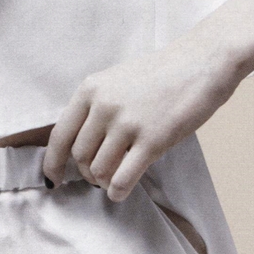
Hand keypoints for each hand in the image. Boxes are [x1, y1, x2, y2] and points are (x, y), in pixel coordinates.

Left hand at [41, 36, 240, 200]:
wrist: (201, 62)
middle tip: (100, 175)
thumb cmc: (162, 74)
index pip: (60, 135)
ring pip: (99, 170)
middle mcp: (104, 105)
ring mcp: (127, 123)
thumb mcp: (117, 82)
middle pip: (79, 156)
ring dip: (104, 182)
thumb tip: (81, 147)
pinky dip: (118, 191)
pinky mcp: (152, 140)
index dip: (53, 162)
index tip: (54, 179)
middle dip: (87, 172)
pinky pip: (123, 178)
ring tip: (115, 180)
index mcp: (91, 89)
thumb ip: (96, 108)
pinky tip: (122, 191)